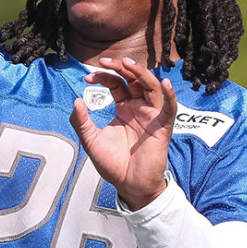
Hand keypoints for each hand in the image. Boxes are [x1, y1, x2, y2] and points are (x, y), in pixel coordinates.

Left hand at [69, 57, 177, 210]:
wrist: (129, 186)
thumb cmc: (113, 164)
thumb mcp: (91, 141)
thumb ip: (81, 122)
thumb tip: (76, 100)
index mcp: (123, 108)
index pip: (116, 84)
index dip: (104, 77)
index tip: (88, 78)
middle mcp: (138, 108)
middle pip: (134, 79)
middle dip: (121, 67)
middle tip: (105, 61)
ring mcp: (151, 116)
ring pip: (150, 87)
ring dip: (141, 73)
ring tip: (127, 63)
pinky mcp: (162, 127)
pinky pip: (169, 108)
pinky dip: (170, 96)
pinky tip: (165, 84)